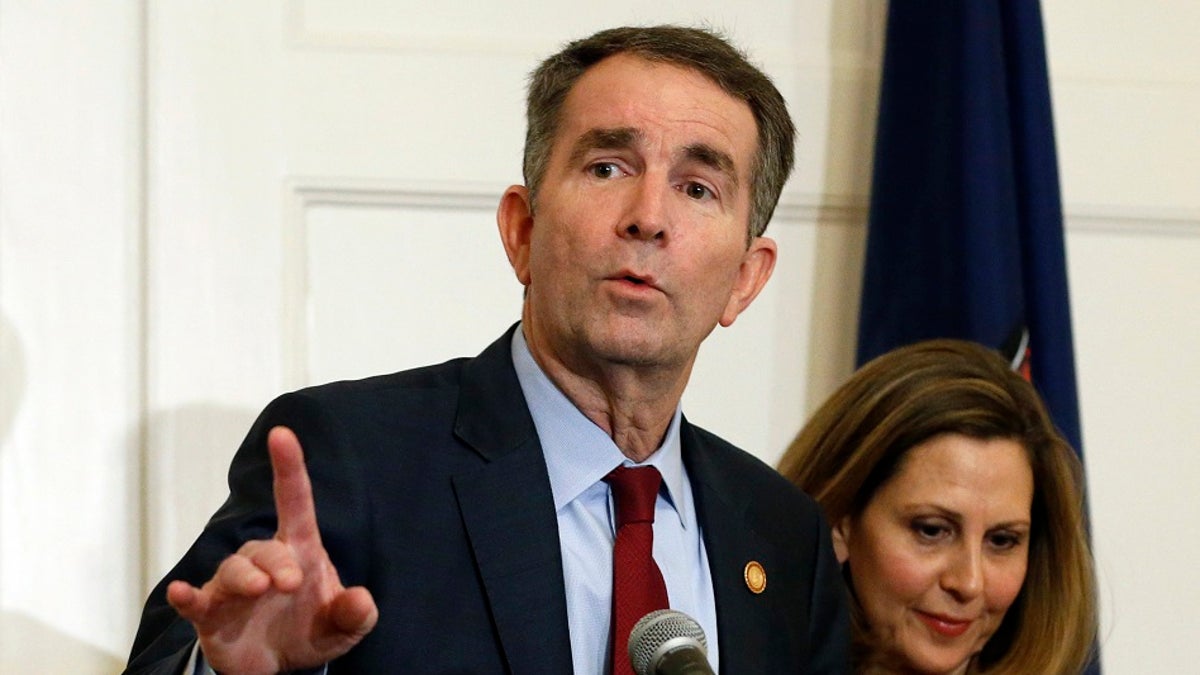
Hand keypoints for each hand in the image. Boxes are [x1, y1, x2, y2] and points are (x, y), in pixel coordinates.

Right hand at [166, 426, 377, 674]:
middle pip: (263, 549)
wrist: (278, 665)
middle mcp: (264, 562)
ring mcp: (234, 587)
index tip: (282, 434)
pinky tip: (180, 593)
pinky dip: (187, 597)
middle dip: (276, 562)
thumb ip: (355, 614)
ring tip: (259, 589)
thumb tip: (361, 601)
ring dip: (243, 577)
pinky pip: (195, 601)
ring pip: (231, 569)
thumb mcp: (344, 626)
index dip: (288, 467)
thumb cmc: (310, 629)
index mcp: (299, 551)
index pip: (294, 501)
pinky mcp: (211, 614)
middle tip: (290, 583)